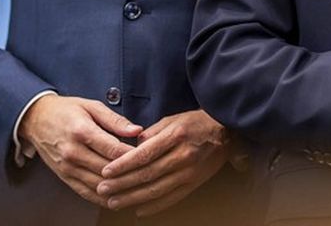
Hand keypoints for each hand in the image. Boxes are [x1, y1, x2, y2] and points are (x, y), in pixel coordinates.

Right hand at [19, 94, 141, 207]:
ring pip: (98, 184)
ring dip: (119, 189)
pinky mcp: (64, 177)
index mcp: (82, 131)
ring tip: (140, 188)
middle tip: (151, 173)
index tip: (151, 155)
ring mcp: (67, 167)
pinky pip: (86, 192)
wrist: (36, 120)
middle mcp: (73, 152)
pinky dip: (103, 198)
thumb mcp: (92, 106)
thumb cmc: (67, 110)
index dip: (134, 155)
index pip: (113, 149)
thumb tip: (137, 130)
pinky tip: (118, 198)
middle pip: (108, 169)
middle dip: (130, 173)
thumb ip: (115, 120)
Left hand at [96, 109, 229, 215]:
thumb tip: (131, 147)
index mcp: (176, 136)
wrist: (227, 133)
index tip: (106, 171)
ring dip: (132, 198)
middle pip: (147, 174)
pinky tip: (139, 210)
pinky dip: (154, 207)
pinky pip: (172, 198)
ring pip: (156, 189)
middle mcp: (183, 155)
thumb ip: (151, 133)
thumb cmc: (197, 123)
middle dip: (122, 184)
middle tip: (103, 189)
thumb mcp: (173, 119)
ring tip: (114, 202)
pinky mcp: (195, 183)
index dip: (123, 165)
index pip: (144, 154)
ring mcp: (190, 171)